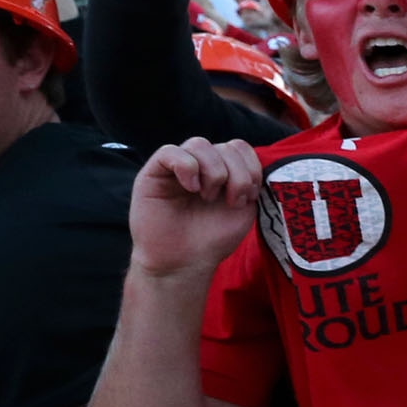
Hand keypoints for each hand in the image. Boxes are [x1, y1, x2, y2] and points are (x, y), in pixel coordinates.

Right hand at [128, 138, 263, 278]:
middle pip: (225, 146)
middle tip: (232, 202)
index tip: (250, 197)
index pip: (240, 147)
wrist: (183, 263)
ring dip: (214, 172)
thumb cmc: (211, 239)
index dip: (251, 167)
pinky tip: (192, 189)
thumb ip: (250, 181)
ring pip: (199, 144)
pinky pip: (169, 151)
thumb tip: (254, 161)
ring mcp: (176, 168)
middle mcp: (200, 165)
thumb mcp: (244, 208)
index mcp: (222, 171)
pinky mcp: (152, 173)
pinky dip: (187, 167)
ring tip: (209, 198)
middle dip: (238, 175)